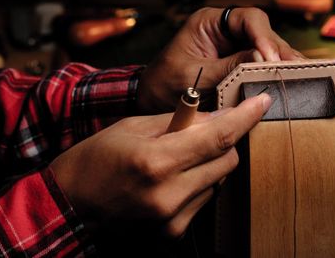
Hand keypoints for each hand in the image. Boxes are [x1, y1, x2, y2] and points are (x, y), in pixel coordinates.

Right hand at [50, 94, 270, 239]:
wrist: (70, 204)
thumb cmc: (96, 159)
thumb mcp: (135, 127)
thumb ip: (181, 122)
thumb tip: (220, 116)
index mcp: (156, 162)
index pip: (218, 136)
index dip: (246, 117)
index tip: (264, 102)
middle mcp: (169, 195)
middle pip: (227, 160)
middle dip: (223, 140)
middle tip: (200, 130)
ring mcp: (172, 219)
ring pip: (219, 180)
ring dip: (209, 162)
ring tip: (177, 157)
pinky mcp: (173, 233)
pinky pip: (205, 199)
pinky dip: (198, 182)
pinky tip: (173, 178)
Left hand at [137, 6, 302, 112]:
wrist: (150, 101)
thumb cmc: (163, 84)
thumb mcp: (194, 77)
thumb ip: (228, 68)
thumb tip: (262, 60)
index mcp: (208, 22)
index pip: (247, 19)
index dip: (263, 36)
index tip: (271, 58)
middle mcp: (224, 31)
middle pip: (262, 33)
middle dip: (278, 50)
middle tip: (296, 69)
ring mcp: (232, 47)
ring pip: (265, 48)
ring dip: (281, 61)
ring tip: (301, 75)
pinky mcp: (236, 65)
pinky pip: (259, 64)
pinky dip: (272, 72)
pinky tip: (289, 79)